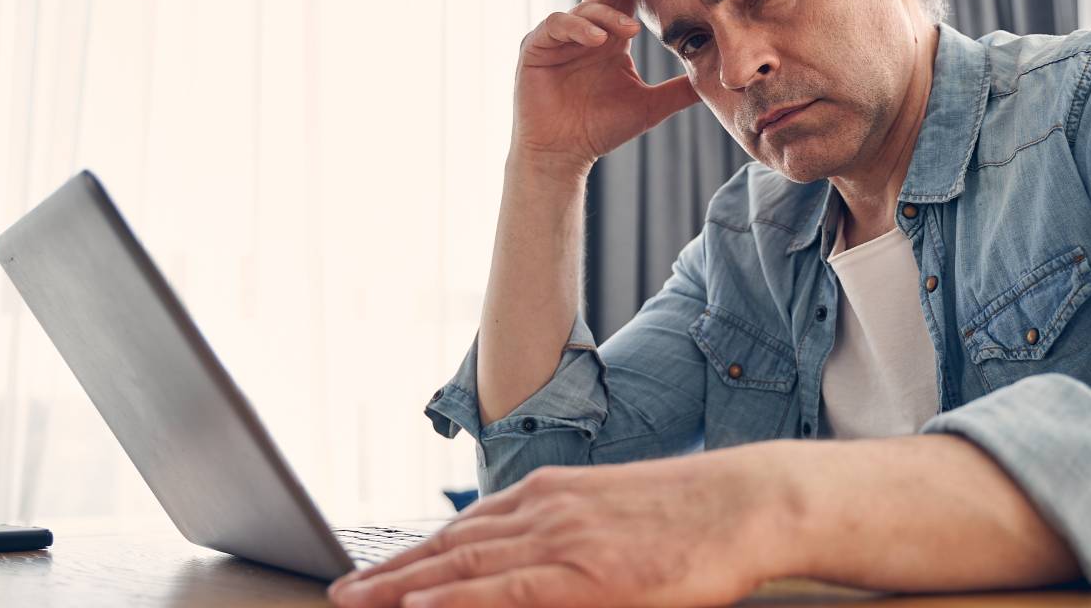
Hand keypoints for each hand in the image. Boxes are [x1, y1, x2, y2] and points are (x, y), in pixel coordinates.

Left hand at [326, 446, 792, 606]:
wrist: (747, 502)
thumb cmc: (695, 516)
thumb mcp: (616, 514)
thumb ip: (569, 533)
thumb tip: (532, 562)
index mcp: (551, 494)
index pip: (465, 529)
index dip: (414, 554)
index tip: (375, 572)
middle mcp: (544, 510)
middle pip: (449, 547)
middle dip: (390, 572)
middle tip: (343, 592)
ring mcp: (561, 539)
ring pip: (462, 568)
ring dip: (401, 586)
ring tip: (356, 601)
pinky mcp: (584, 572)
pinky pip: (505, 591)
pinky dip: (455, 599)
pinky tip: (416, 607)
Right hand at [510, 0, 699, 175]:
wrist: (564, 155)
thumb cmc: (601, 129)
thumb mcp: (650, 106)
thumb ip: (679, 90)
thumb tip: (720, 81)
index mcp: (610, 38)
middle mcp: (585, 31)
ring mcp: (559, 37)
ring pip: (583, 7)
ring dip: (607, 13)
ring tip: (630, 30)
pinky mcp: (536, 47)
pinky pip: (556, 25)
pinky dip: (577, 27)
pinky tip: (597, 40)